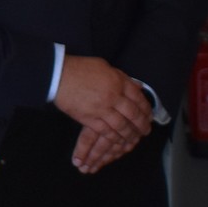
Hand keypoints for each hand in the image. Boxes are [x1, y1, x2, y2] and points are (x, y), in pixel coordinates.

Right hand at [54, 55, 153, 173]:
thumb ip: (121, 77)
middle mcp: (113, 97)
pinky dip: (114, 137)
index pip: (138, 97)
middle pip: (133, 114)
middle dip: (141, 124)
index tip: (149, 114)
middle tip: (146, 130)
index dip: (145, 108)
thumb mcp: (104, 66)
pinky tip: (118, 140)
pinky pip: (106, 132)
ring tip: (134, 137)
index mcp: (118, 82)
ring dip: (130, 133)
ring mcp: (102, 109)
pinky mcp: (90, 119)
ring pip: (122, 126)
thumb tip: (136, 86)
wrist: (58, 76)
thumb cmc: (80, 68)